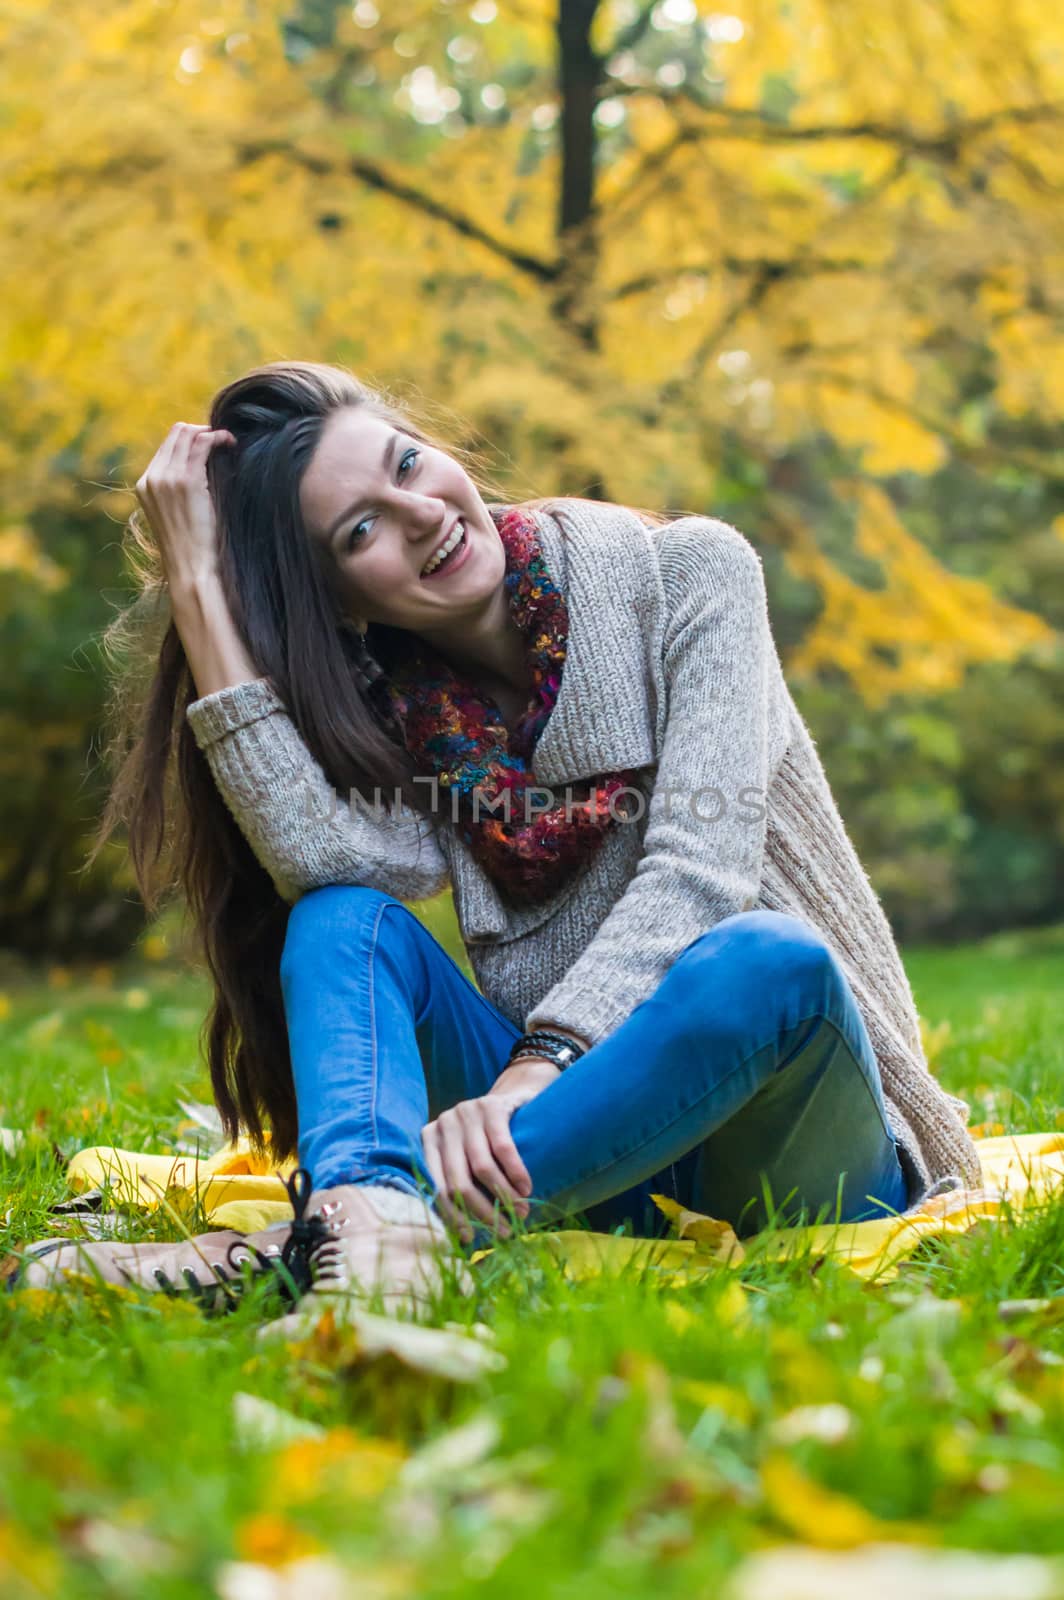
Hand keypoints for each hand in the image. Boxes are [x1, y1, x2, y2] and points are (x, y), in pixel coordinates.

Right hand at [134, 422, 236, 589]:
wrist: (191, 569)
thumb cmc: (191, 549)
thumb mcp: (177, 515)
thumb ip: (180, 492)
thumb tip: (202, 472)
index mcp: (145, 485)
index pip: (166, 446)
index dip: (190, 440)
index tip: (211, 447)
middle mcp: (152, 477)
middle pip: (176, 434)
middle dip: (200, 432)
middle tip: (223, 442)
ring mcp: (167, 477)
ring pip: (187, 433)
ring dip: (211, 433)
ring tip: (229, 443)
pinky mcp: (186, 481)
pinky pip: (202, 443)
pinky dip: (218, 438)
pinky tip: (231, 444)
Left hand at [420, 1057, 560, 1242]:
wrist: (515, 1097)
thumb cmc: (488, 1138)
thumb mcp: (466, 1156)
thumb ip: (459, 1182)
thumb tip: (463, 1236)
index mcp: (429, 1140)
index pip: (436, 1185)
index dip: (452, 1215)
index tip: (470, 1238)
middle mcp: (444, 1124)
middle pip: (458, 1180)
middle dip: (482, 1211)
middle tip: (504, 1231)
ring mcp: (466, 1112)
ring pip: (481, 1167)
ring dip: (504, 1196)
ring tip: (521, 1213)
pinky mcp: (491, 1106)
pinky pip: (503, 1148)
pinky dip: (515, 1173)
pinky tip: (526, 1188)